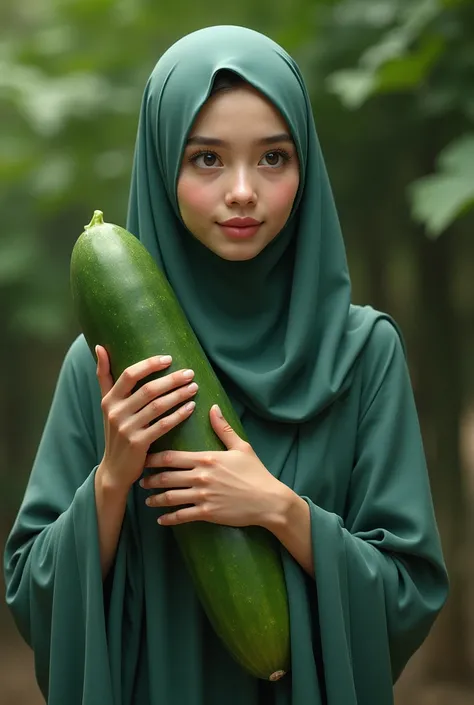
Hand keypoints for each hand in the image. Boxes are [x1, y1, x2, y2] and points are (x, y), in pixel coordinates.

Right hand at [96, 346, 197, 491]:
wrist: (114, 469)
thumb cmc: (115, 431)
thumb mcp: (106, 404)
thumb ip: (104, 376)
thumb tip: (99, 346)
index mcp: (109, 399)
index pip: (129, 375)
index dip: (150, 365)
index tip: (169, 359)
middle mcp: (116, 412)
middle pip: (148, 390)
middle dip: (171, 380)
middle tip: (190, 373)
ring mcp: (127, 429)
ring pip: (158, 407)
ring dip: (178, 395)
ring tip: (194, 387)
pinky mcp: (138, 444)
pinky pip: (163, 425)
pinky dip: (178, 415)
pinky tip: (191, 408)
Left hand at [140, 404, 291, 527]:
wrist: (268, 500)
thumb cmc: (255, 473)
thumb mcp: (241, 447)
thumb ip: (223, 428)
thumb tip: (213, 408)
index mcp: (206, 458)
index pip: (171, 457)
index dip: (154, 458)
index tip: (144, 458)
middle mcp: (200, 477)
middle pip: (166, 477)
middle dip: (150, 479)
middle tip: (140, 479)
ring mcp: (202, 496)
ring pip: (170, 497)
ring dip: (155, 499)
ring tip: (147, 500)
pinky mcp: (207, 513)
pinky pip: (182, 516)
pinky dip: (169, 518)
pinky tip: (161, 519)